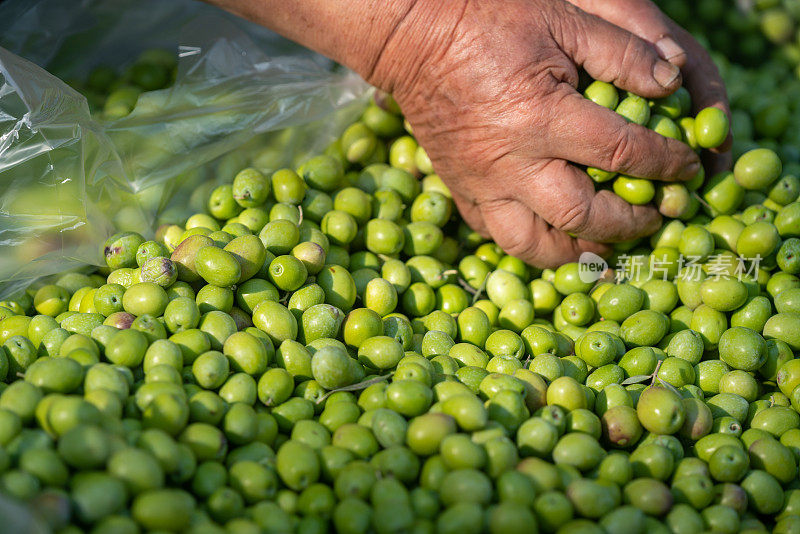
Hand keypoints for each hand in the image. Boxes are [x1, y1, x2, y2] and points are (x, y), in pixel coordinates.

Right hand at [368, 0, 702, 267]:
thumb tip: (673, 83)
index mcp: (540, 117)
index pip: (621, 153)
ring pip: (534, 245)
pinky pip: (498, 236)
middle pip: (583, 216)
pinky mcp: (462, 190)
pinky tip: (556, 232)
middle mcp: (511, 163)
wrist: (414, 35)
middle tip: (658, 214)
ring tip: (608, 242)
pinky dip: (533, 243)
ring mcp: (482, 185)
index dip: (666, 164)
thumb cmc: (490, 20)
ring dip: (579, 251)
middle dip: (631, 223)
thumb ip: (622, 52)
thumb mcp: (563, 20)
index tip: (688, 168)